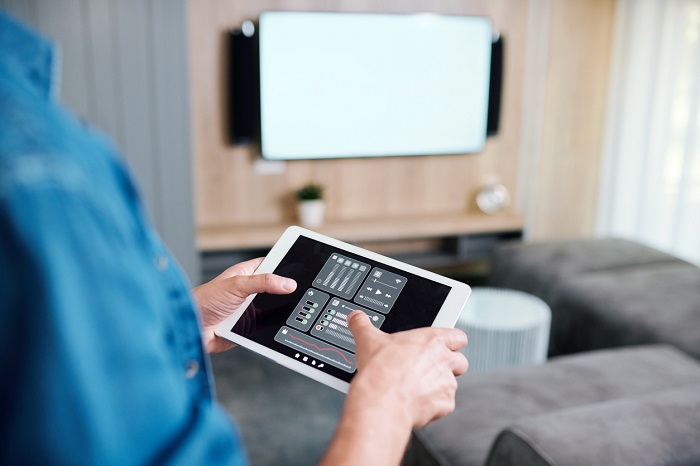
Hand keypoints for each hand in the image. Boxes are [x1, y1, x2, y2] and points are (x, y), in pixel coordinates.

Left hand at [193, 258, 296, 353]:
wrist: (192, 330)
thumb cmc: (204, 301)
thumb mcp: (237, 285)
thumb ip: (264, 282)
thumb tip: (288, 283)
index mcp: (246, 274)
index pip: (272, 265)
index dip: (286, 266)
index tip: (302, 269)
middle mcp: (250, 291)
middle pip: (276, 289)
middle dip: (286, 292)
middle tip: (301, 292)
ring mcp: (251, 309)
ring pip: (274, 308)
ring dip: (279, 310)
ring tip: (293, 309)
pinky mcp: (251, 327)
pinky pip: (268, 325)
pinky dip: (274, 326)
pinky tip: (280, 325)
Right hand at [348, 310, 468, 428]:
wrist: (381, 401)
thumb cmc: (380, 370)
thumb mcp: (368, 339)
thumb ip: (363, 325)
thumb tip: (356, 317)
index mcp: (432, 340)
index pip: (458, 336)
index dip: (451, 342)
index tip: (442, 346)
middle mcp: (444, 360)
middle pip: (461, 361)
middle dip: (449, 366)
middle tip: (428, 369)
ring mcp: (447, 384)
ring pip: (452, 384)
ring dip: (439, 386)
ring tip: (417, 388)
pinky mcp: (445, 405)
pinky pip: (445, 405)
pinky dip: (433, 405)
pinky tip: (416, 402)